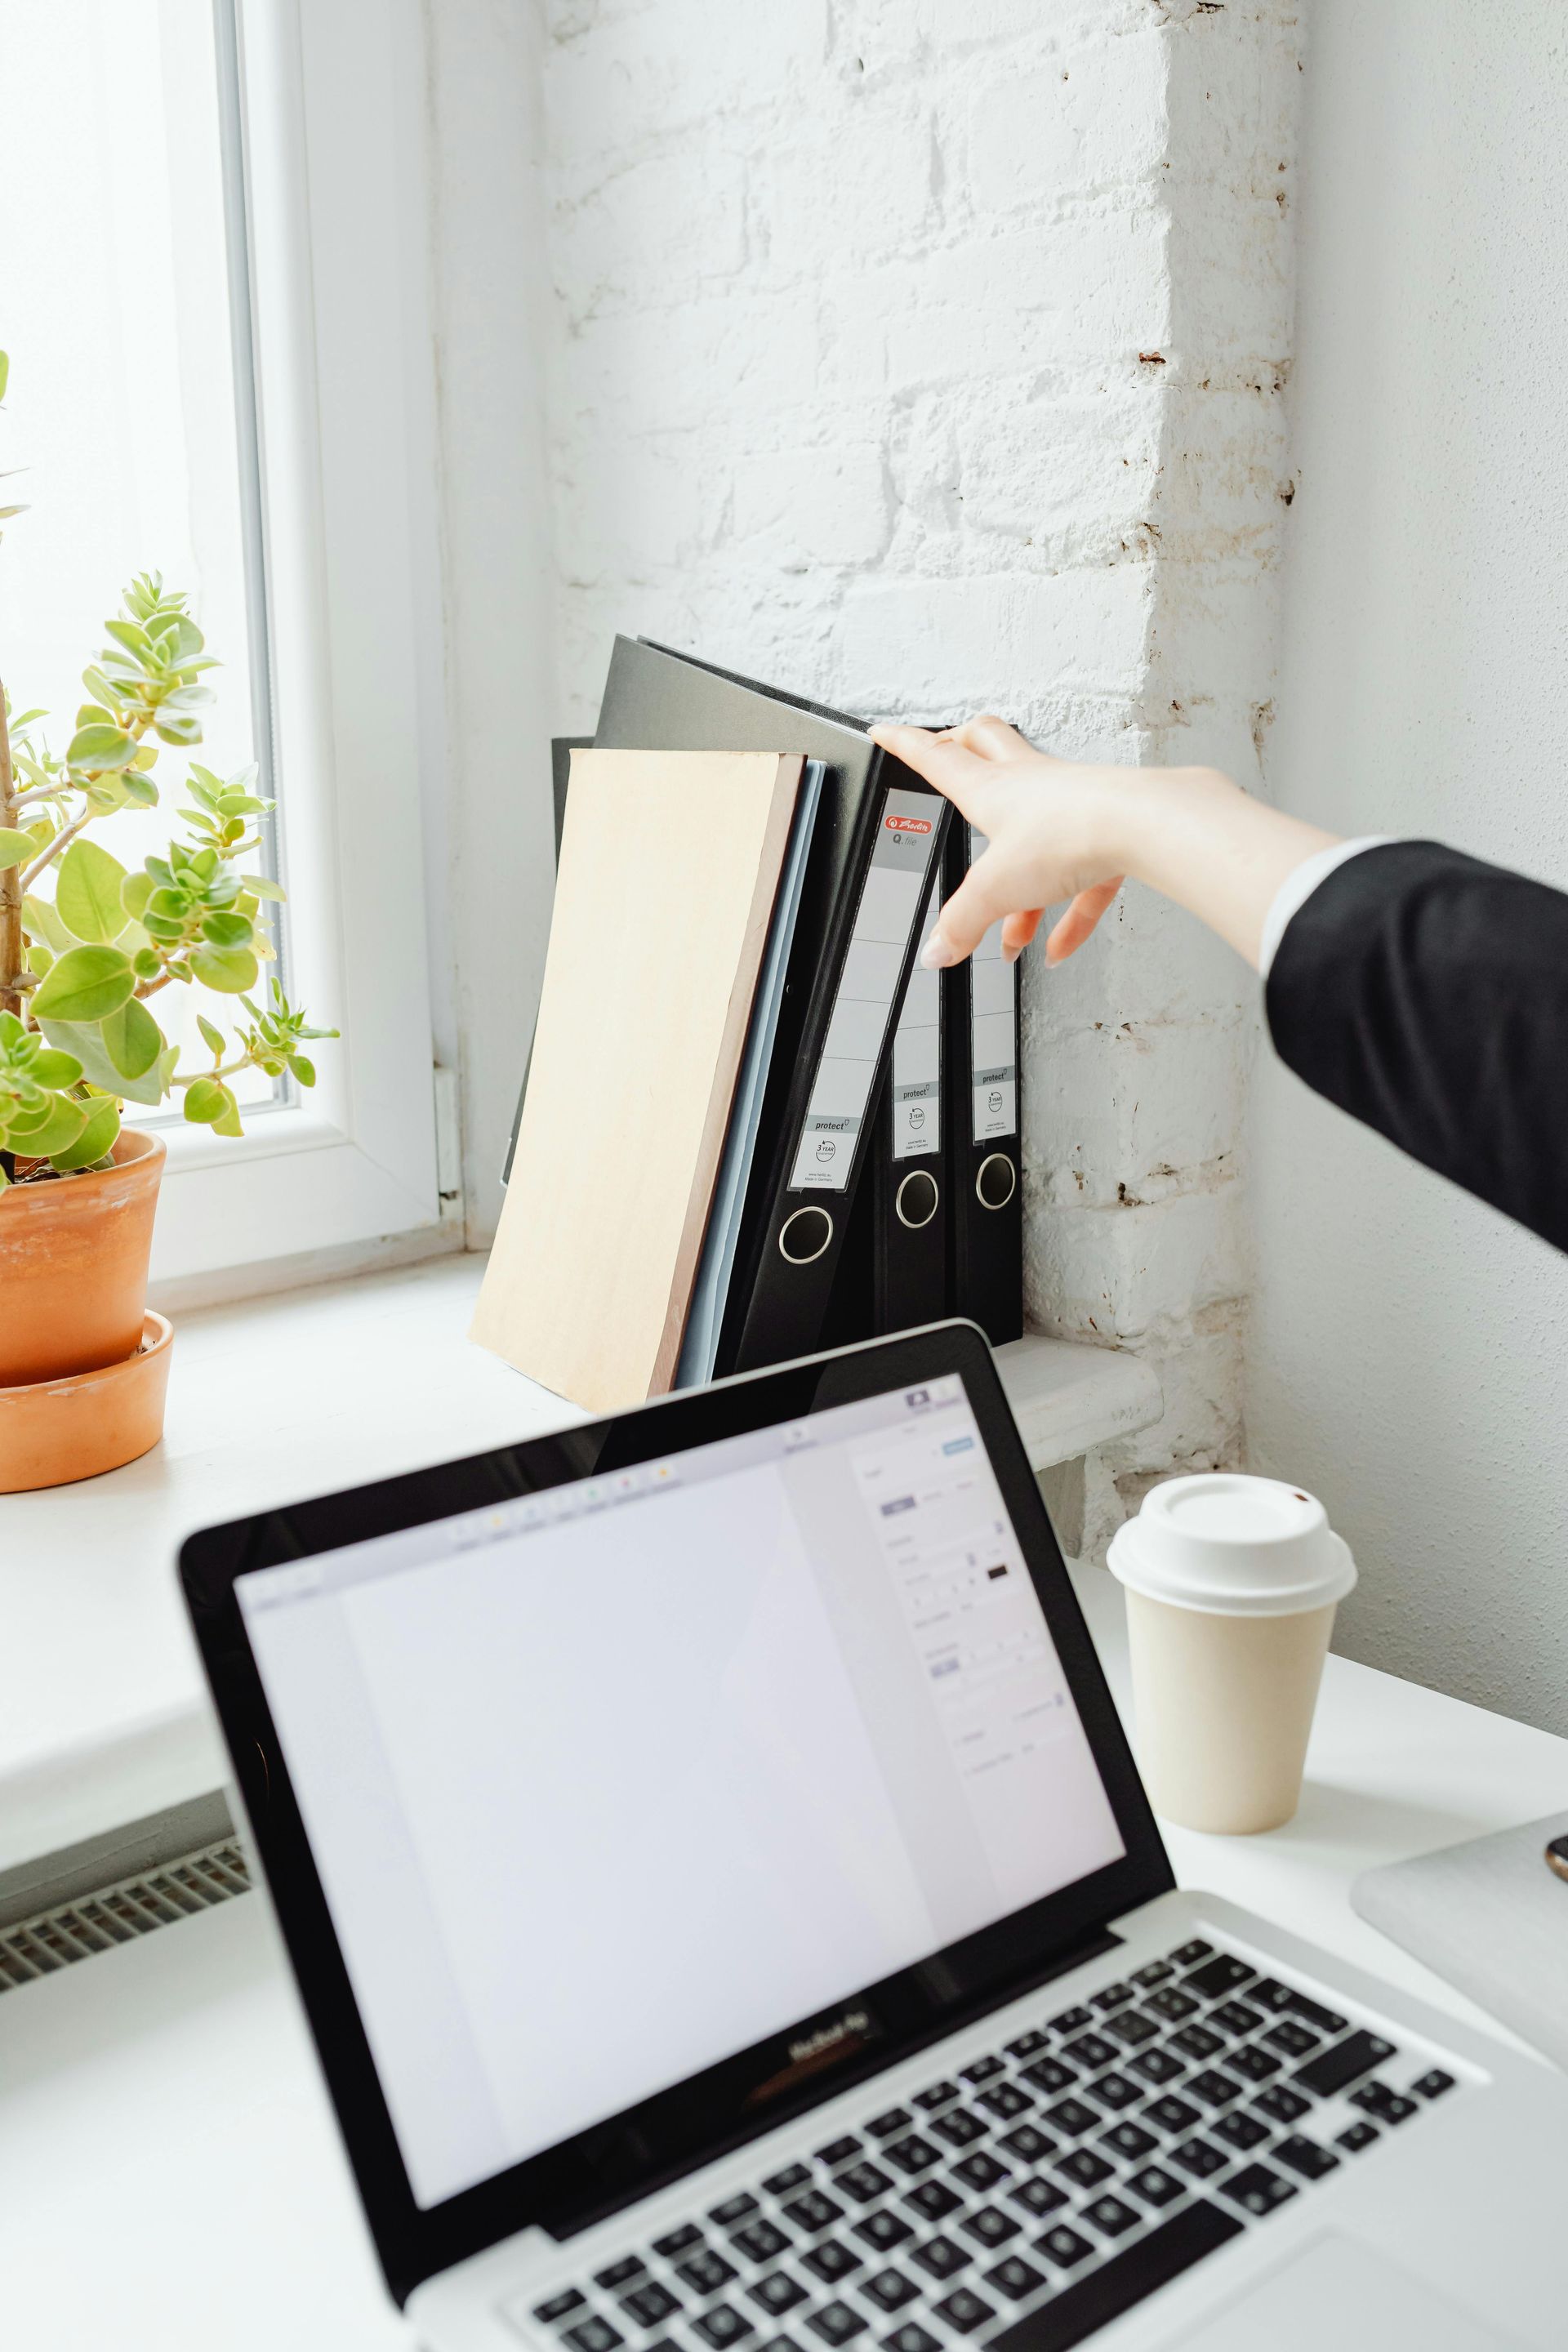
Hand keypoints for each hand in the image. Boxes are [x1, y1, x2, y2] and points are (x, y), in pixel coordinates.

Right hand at [869, 716, 1342, 973]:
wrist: (1143, 825)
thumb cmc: (1072, 832)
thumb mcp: (996, 887)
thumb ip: (962, 923)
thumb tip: (937, 950)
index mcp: (992, 787)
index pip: (936, 757)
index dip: (904, 743)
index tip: (886, 732)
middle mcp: (1031, 784)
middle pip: (987, 746)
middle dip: (961, 748)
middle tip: (946, 754)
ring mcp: (1071, 804)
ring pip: (1035, 833)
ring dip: (1019, 882)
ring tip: (1013, 933)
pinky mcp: (1107, 832)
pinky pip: (1081, 879)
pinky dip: (1068, 916)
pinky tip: (1060, 949)